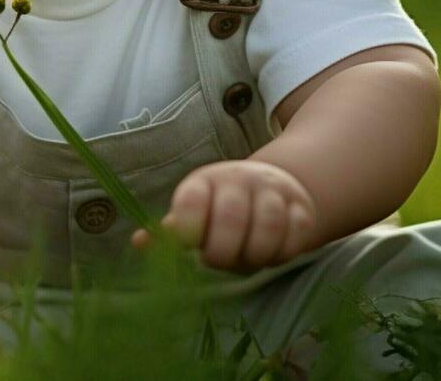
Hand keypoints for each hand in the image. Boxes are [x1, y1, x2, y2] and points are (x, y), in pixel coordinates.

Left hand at [129, 160, 319, 273]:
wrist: (270, 186)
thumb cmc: (219, 208)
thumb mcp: (194, 213)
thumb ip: (172, 231)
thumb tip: (139, 242)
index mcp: (203, 182)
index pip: (191, 200)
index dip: (188, 228)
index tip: (190, 245)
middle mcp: (238, 179)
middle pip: (231, 217)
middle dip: (223, 251)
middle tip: (219, 261)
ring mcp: (272, 189)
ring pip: (268, 225)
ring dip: (256, 254)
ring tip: (247, 259)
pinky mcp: (301, 204)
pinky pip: (298, 233)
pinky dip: (284, 252)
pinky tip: (271, 253)